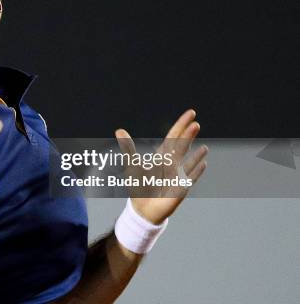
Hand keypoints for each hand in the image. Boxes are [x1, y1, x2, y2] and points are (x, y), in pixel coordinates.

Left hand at [115, 109, 208, 224]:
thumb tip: (119, 130)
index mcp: (162, 156)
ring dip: (195, 153)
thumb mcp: (132, 165)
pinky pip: (190, 178)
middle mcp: (172, 164)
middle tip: (195, 122)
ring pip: (188, 160)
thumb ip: (128, 148)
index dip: (181, 125)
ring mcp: (178, 175)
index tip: (191, 113)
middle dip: (188, 135)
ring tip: (204, 146)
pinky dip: (196, 171)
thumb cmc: (139, 187)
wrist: (142, 209)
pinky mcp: (180, 188)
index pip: (174, 137)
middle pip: (181, 146)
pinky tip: (204, 163)